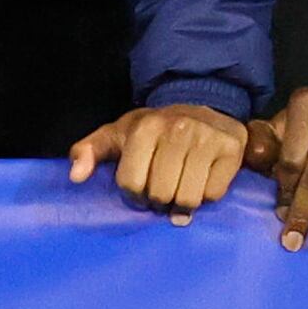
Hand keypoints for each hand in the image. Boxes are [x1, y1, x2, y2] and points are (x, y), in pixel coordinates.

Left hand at [67, 102, 251, 223]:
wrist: (202, 106)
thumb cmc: (154, 130)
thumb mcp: (118, 135)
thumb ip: (89, 151)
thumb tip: (75, 176)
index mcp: (145, 127)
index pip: (132, 185)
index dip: (135, 194)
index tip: (141, 187)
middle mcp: (178, 129)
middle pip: (161, 194)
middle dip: (160, 199)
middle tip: (164, 188)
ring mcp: (208, 138)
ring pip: (188, 198)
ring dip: (182, 202)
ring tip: (181, 187)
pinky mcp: (232, 149)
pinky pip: (213, 194)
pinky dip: (206, 194)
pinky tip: (202, 179)